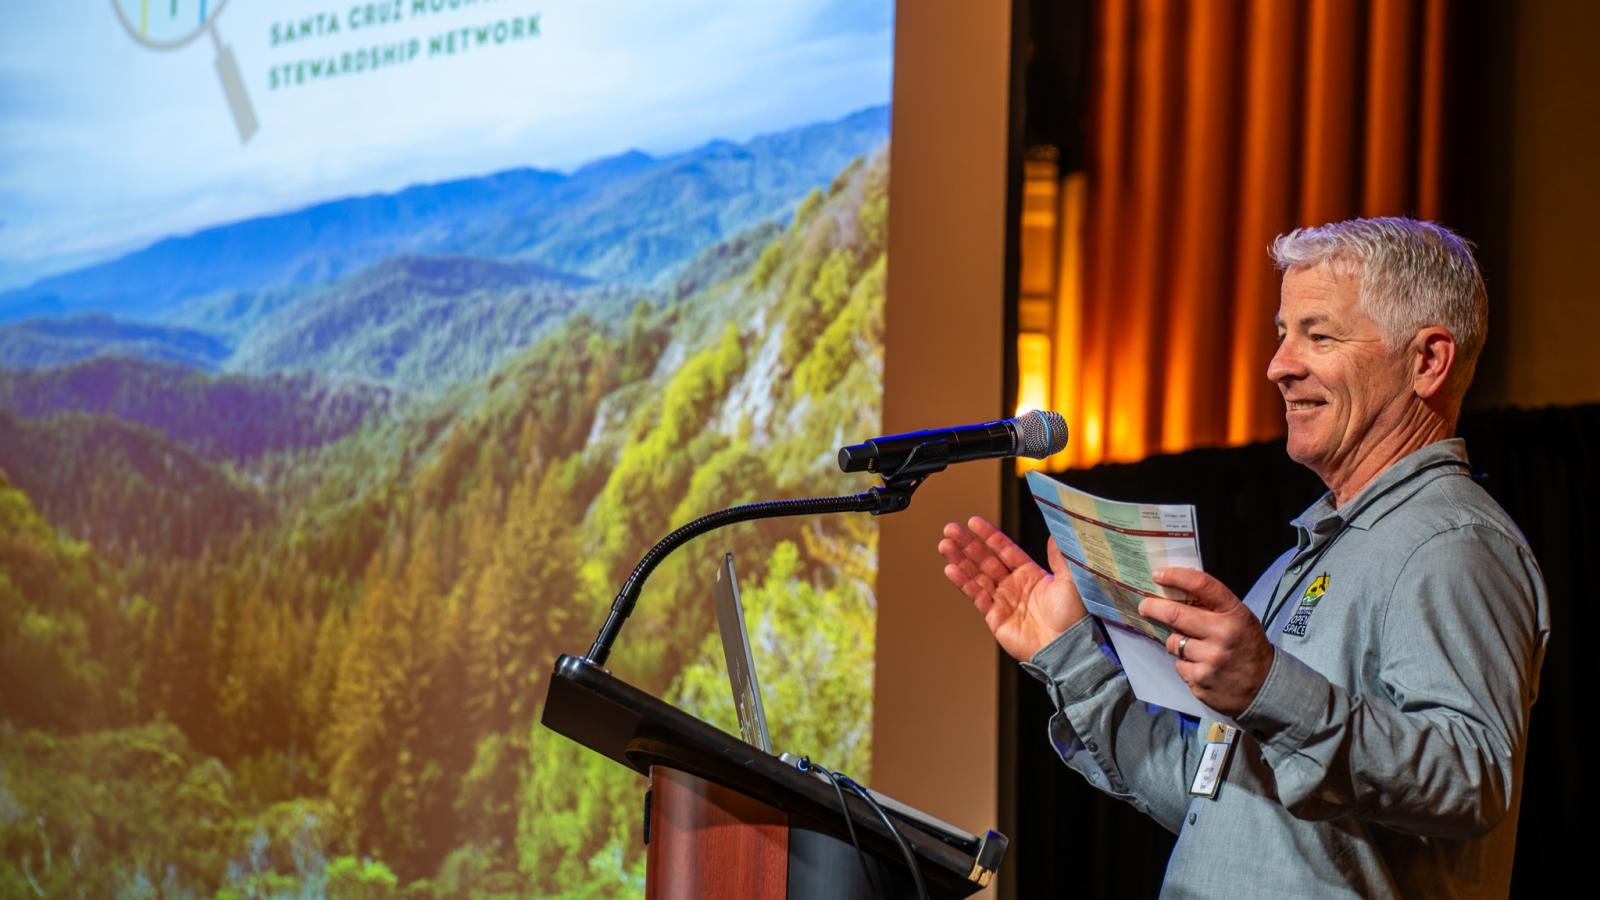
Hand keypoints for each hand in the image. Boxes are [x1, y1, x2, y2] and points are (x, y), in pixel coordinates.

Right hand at [938, 516, 1086, 660]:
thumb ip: (1060, 556)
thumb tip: (1056, 532)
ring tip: (944, 545)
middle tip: (951, 529)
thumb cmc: (1072, 617)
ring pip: (976, 576)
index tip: (973, 522)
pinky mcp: (995, 617)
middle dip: (967, 544)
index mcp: (1030, 574)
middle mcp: (1014, 585)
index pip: (1005, 549)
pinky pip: (976, 596)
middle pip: (985, 560)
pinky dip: (963, 582)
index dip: (988, 535)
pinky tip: (951, 569)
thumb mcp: (1070, 580)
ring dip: (960, 560)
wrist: (1066, 647)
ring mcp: (1003, 601)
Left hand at [1138, 567, 1274, 716]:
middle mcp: (1222, 634)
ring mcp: (1210, 659)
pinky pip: (1179, 665)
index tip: (1158, 574)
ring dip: (1176, 642)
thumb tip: (1174, 592)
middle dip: (1153, 607)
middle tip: (1144, 605)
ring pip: (1173, 642)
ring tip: (1194, 647)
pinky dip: (1184, 664)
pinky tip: (1201, 666)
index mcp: (1234, 614)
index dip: (1176, 576)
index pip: (1202, 585)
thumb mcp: (1240, 620)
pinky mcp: (1200, 680)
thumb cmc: (1248, 647)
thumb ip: (1213, 607)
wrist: (1266, 688)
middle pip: (1175, 614)